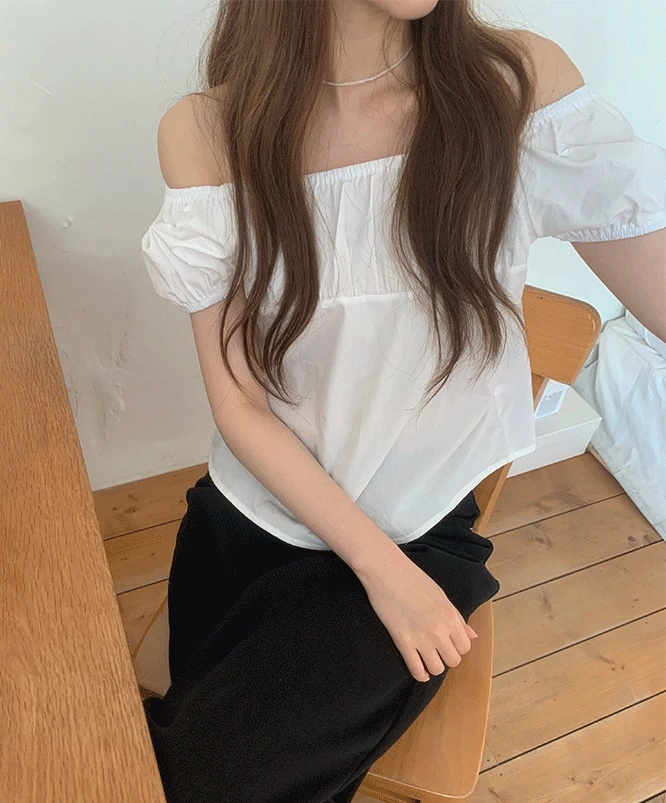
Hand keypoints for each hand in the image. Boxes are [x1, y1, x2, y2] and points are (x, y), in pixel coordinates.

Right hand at [357, 551, 478, 681]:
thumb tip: (473, 635)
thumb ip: (458, 618)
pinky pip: (416, 669)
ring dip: (433, 666)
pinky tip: (419, 670)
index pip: (465, 646)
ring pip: (437, 668)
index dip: (457, 646)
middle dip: (446, 657)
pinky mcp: (403, 642)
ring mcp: (421, 637)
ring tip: (427, 659)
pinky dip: (419, 674)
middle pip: (453, 660)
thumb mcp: (441, 595)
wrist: (386, 571)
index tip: (448, 642)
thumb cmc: (413, 578)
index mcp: (451, 615)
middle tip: (437, 650)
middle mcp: (440, 629)